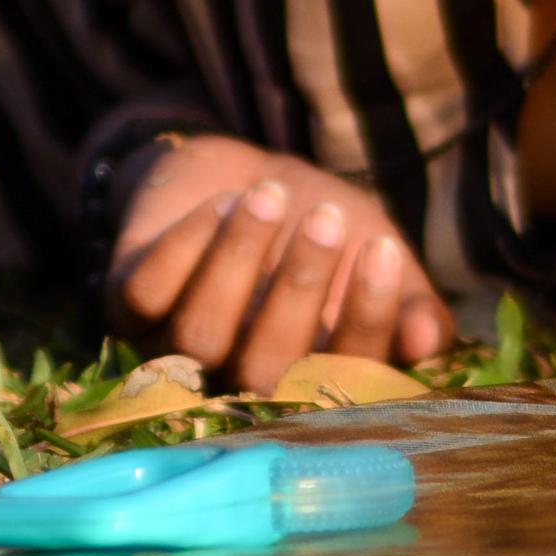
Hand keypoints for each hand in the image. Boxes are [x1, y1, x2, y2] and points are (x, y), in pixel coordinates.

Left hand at [103, 135, 453, 390]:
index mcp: (308, 381)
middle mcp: (239, 381)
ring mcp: (177, 350)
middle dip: (298, 289)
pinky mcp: (126, 307)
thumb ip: (407, 298)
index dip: (365, 321)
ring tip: (271, 195)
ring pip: (201, 335)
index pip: (340, 380)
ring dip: (238, 260)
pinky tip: (224, 202)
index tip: (383, 248)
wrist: (241, 173)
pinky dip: (186, 246)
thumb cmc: (318, 225)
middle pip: (264, 369)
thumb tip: (428, 341)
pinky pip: (148, 292)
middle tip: (327, 217)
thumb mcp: (373, 250)